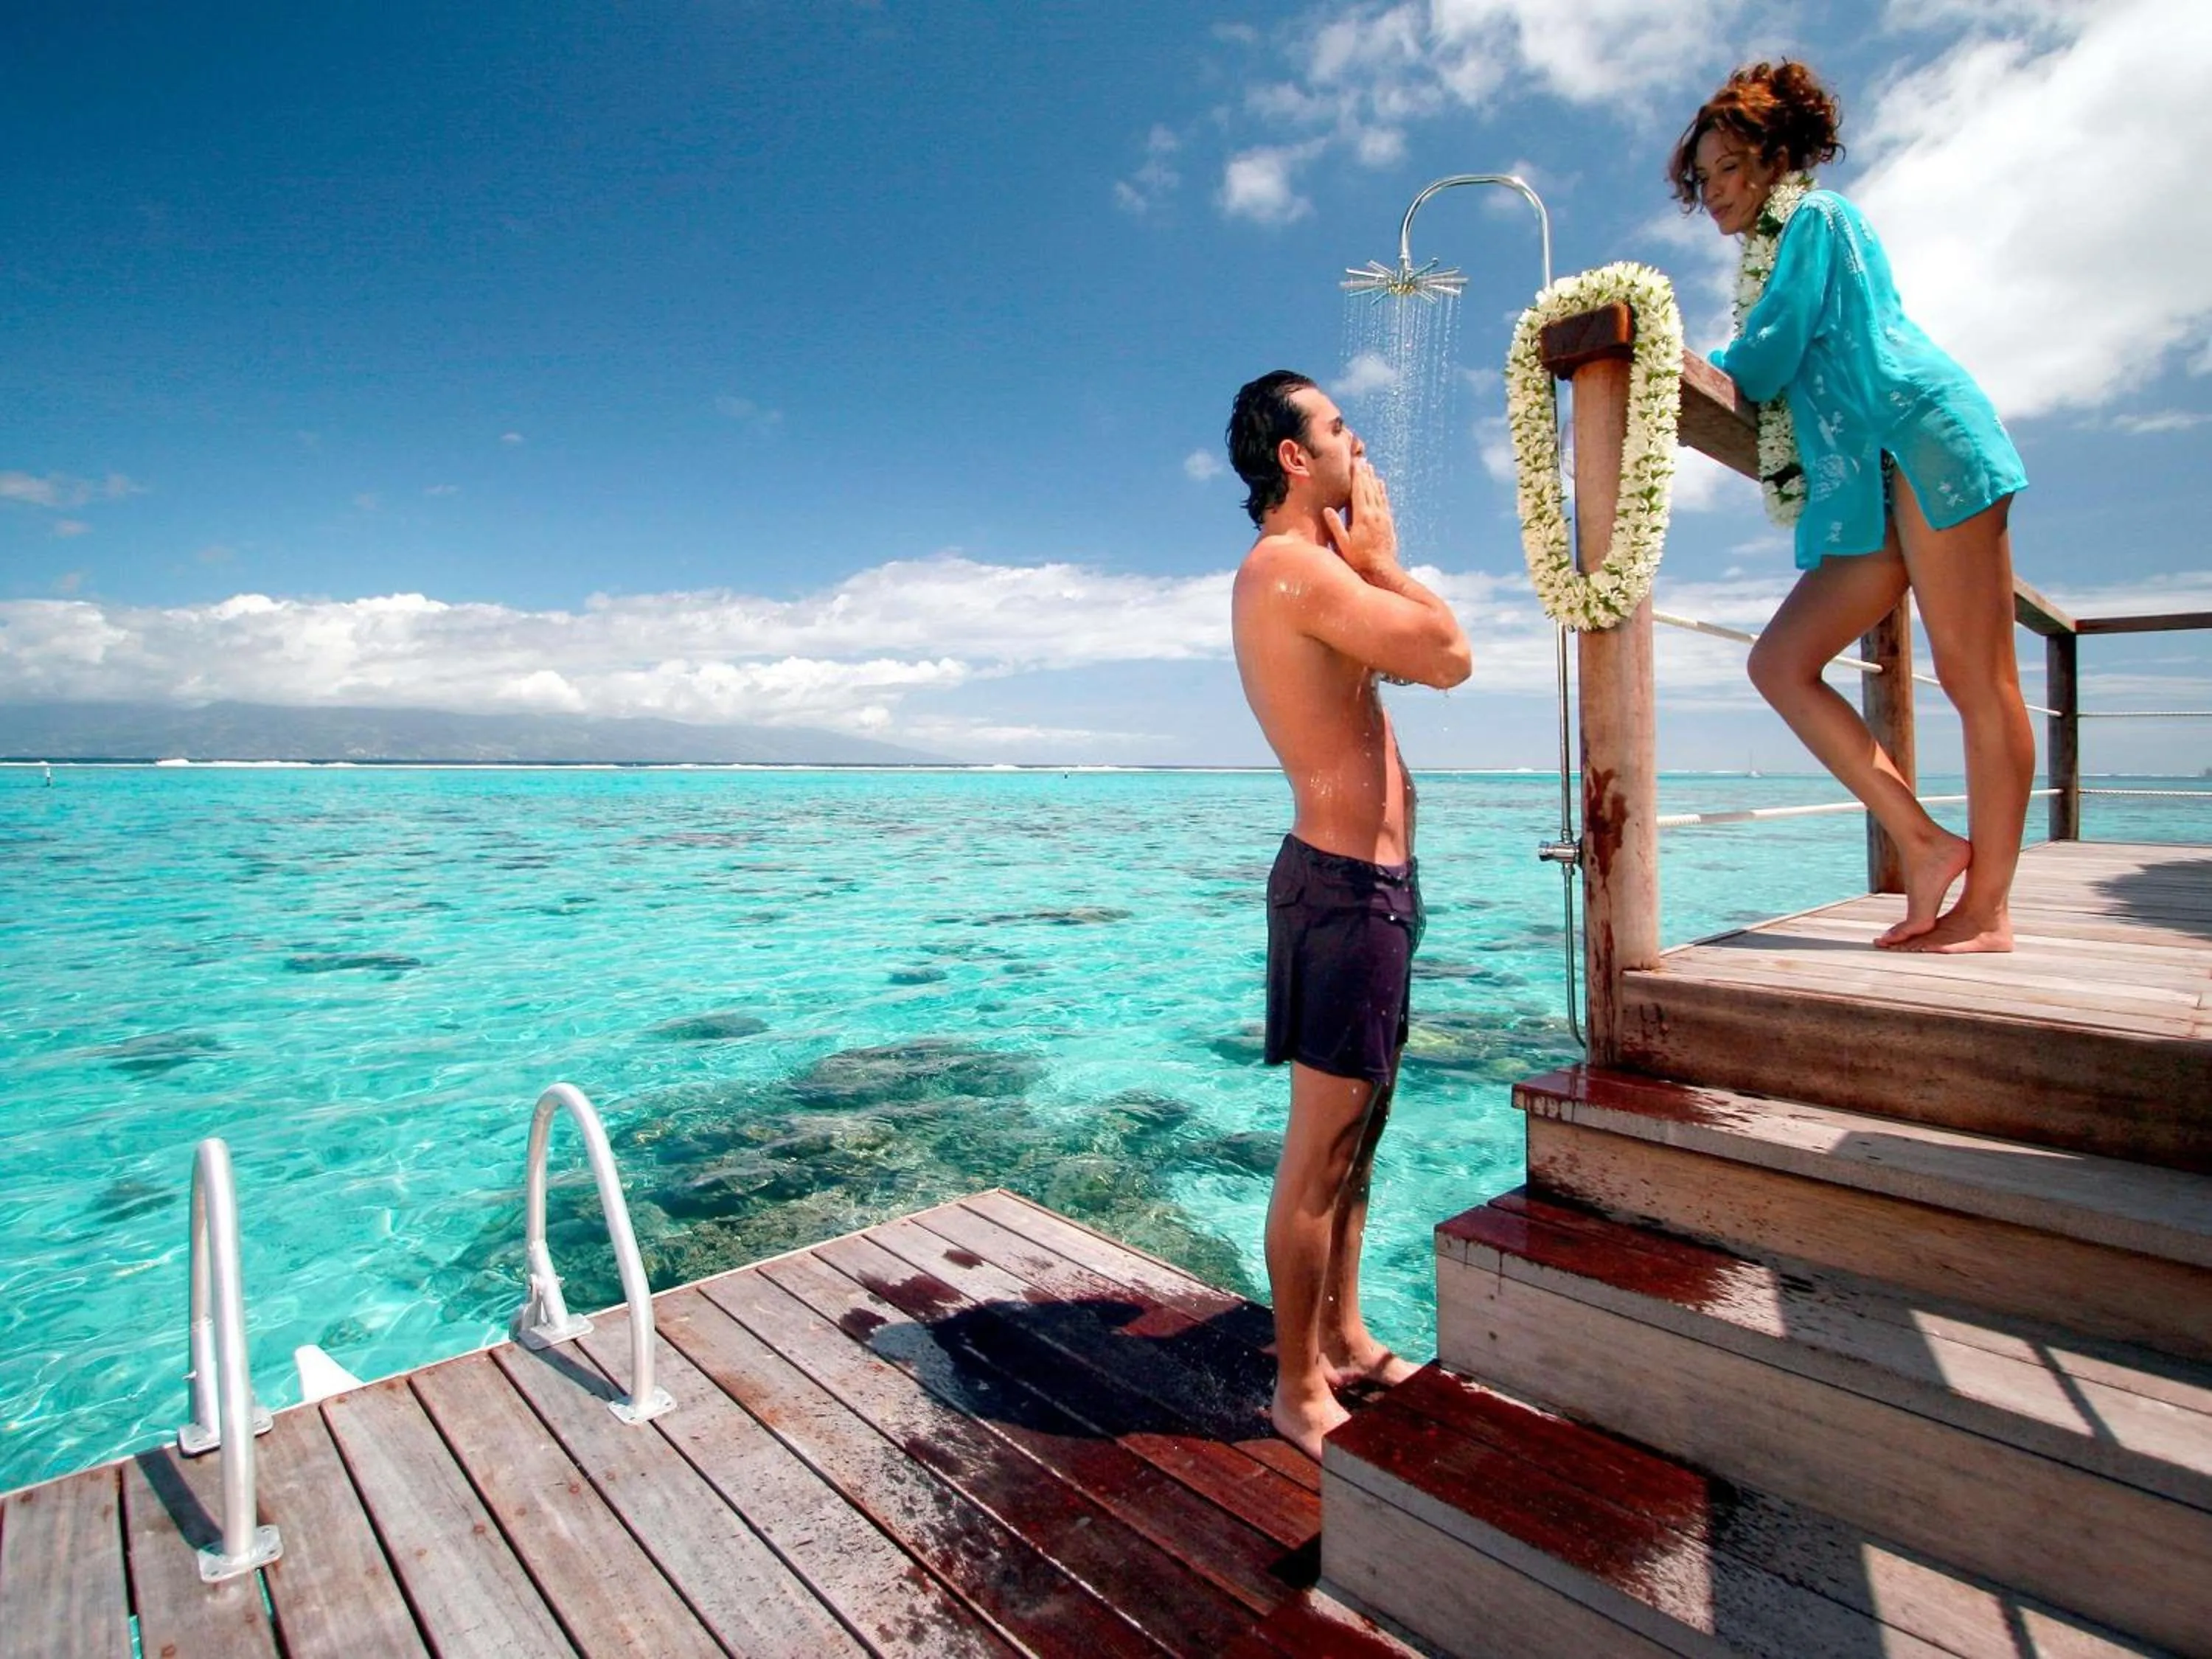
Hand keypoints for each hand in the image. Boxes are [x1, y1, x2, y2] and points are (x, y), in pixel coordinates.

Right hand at [1322, 460, 1398, 580]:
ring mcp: (1383, 517)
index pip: (1359, 491)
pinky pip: (1384, 501)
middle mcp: (1375, 513)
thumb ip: (1335, 526)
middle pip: (1369, 488)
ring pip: (1378, 492)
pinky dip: (1382, 490)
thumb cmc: (1359, 559)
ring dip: (1373, 479)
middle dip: (1365, 473)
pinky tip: (1381, 484)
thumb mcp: (1343, 544)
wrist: (1381, 569)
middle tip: (1362, 460)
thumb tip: (1327, 509)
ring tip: (1370, 467)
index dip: (1357, 476)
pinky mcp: (1388, 522)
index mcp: (1362, 516)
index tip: (1355, 463)